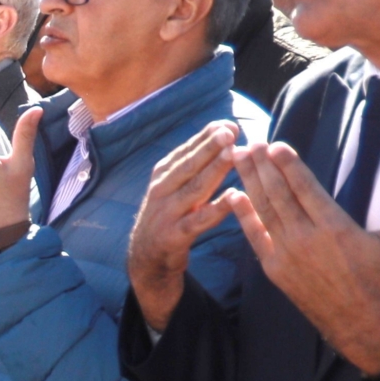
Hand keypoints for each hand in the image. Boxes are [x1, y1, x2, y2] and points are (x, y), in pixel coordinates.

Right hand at [127, 122, 241, 332]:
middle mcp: (161, 190)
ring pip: (194, 188)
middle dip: (209, 147)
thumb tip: (223, 129)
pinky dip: (216, 209)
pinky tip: (233, 198)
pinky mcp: (174, 236)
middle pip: (189, 165)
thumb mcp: (173, 185)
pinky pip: (198, 221)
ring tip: (232, 155)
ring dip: (214, 170)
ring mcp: (166, 213)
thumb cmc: (169, 214)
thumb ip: (194, 162)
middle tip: (229, 132)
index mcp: (163, 175)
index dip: (206, 136)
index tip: (227, 123)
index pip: (186, 150)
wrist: (146, 257)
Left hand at [226, 141, 379, 376]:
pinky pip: (255, 237)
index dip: (287, 164)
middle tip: (249, 142)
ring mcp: (286, 255)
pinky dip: (243, 215)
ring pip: (263, 211)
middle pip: (277, 194)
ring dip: (249, 182)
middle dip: (261, 166)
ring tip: (238, 158)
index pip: (304, 188)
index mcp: (335, 227)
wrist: (364, 325)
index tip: (274, 145)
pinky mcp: (276, 269)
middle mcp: (305, 239)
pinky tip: (233, 195)